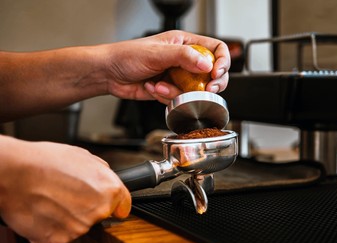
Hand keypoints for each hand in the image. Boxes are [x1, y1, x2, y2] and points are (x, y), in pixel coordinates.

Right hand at [0, 136, 130, 242]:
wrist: (13, 174)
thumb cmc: (43, 162)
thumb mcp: (83, 156)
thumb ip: (102, 172)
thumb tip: (108, 178)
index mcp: (109, 189)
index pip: (124, 205)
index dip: (117, 204)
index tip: (113, 207)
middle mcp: (98, 210)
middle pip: (99, 215)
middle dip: (87, 207)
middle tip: (68, 194)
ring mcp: (79, 227)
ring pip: (80, 225)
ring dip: (69, 217)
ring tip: (52, 199)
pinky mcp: (59, 238)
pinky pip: (61, 234)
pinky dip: (53, 225)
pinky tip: (44, 209)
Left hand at [104, 30, 230, 103]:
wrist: (109, 74)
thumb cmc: (127, 55)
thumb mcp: (158, 53)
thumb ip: (184, 57)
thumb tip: (207, 64)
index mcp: (185, 43)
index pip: (216, 49)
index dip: (221, 62)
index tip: (216, 74)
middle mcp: (185, 60)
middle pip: (213, 73)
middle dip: (210, 84)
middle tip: (206, 89)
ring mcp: (179, 76)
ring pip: (196, 90)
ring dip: (179, 92)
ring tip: (160, 86)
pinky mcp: (171, 90)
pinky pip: (180, 99)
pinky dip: (167, 97)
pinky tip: (153, 88)